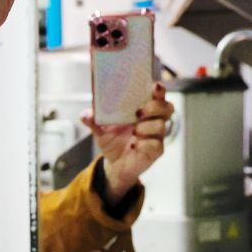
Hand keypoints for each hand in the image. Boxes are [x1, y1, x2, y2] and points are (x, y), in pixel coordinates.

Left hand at [82, 84, 172, 207]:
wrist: (115, 165)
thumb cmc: (113, 141)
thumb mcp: (100, 129)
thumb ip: (93, 120)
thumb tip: (86, 115)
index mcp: (143, 108)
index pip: (158, 95)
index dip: (159, 90)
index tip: (154, 86)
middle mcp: (153, 120)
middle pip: (166, 107)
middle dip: (154, 107)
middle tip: (138, 112)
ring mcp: (156, 135)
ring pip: (161, 125)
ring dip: (146, 127)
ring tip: (134, 132)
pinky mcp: (156, 150)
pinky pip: (156, 144)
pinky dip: (144, 143)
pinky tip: (134, 146)